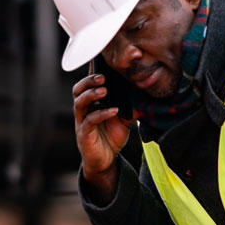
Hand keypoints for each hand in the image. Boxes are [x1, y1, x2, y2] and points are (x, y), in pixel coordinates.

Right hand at [73, 72, 132, 200]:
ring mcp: (81, 121)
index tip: (102, 62)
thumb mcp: (125, 119)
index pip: (88, 84)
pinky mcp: (84, 134)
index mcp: (91, 103)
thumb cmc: (111, 137)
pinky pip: (89, 120)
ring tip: (104, 90)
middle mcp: (83, 110)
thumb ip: (132, 107)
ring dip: (91, 94)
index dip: (92, 72)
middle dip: (89, 81)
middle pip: (78, 90)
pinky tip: (113, 111)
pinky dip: (101, 114)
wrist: (106, 161)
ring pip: (79, 102)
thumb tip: (146, 95)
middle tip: (102, 77)